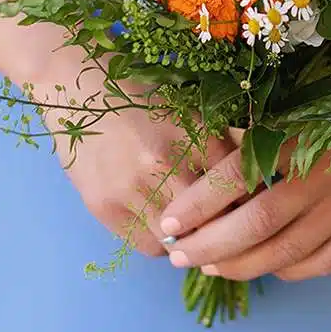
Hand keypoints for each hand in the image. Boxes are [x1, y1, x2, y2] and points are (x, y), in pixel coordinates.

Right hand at [37, 54, 231, 257]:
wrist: (78, 86)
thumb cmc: (141, 97)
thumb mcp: (190, 112)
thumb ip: (219, 147)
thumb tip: (251, 186)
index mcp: (198, 135)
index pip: (240, 187)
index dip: (249, 204)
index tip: (252, 209)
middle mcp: (168, 164)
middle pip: (215, 220)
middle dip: (226, 228)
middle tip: (229, 229)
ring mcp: (133, 188)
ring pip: (182, 240)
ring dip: (193, 240)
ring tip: (194, 229)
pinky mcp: (105, 207)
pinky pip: (149, 246)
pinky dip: (163, 242)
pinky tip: (164, 228)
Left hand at [157, 136, 330, 281]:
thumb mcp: (316, 92)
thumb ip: (273, 124)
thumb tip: (215, 154)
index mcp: (307, 132)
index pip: (239, 175)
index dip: (200, 203)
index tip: (171, 221)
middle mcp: (329, 171)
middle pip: (258, 222)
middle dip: (210, 245)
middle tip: (179, 255)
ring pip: (288, 249)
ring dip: (242, 265)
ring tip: (212, 267)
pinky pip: (327, 259)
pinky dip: (292, 270)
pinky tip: (271, 268)